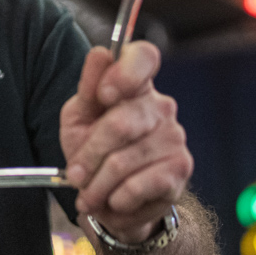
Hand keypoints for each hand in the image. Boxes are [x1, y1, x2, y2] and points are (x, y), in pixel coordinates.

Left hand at [60, 42, 190, 242]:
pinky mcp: (180, 168)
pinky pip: (137, 186)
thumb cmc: (96, 151)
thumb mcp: (80, 117)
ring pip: (122, 162)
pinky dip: (116, 199)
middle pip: (119, 124)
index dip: (124, 73)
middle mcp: (160, 106)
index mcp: (135, 86)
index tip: (103, 96)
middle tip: (75, 176)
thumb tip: (100, 54)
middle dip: (88, 156)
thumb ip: (88, 88)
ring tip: (88, 195)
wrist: (116, 199)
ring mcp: (174, 137)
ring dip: (97, 185)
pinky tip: (114, 200)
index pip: (144, 57)